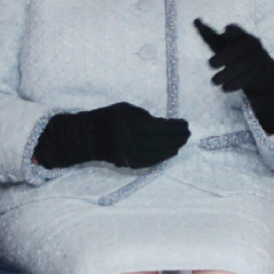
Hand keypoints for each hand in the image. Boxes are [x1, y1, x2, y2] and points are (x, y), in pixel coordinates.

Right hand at [35, 101, 191, 168]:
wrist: (85, 136)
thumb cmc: (108, 118)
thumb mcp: (126, 109)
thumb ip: (146, 117)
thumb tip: (167, 126)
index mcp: (128, 125)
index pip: (157, 127)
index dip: (174, 127)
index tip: (185, 124)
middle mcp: (127, 142)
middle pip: (159, 143)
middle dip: (176, 139)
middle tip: (187, 134)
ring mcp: (126, 156)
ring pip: (155, 155)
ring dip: (171, 149)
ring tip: (181, 143)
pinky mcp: (126, 164)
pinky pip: (148, 162)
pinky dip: (161, 158)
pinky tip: (169, 152)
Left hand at [194, 19, 273, 133]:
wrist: (260, 70)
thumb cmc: (235, 53)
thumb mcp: (222, 44)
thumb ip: (209, 34)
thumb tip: (195, 20)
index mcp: (241, 35)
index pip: (237, 31)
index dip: (232, 31)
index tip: (225, 30)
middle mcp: (251, 45)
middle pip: (239, 49)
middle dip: (225, 56)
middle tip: (210, 64)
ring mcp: (257, 59)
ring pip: (244, 65)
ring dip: (228, 74)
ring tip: (213, 82)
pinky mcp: (260, 73)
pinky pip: (249, 78)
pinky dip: (236, 84)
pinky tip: (224, 88)